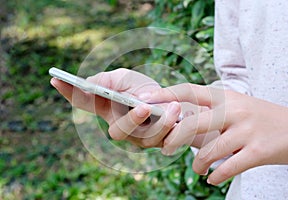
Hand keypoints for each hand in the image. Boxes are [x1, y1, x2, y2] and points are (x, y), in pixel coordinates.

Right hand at [50, 68, 180, 147]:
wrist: (166, 100)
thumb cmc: (141, 88)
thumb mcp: (124, 78)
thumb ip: (107, 81)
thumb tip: (88, 84)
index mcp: (107, 109)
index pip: (83, 102)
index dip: (68, 92)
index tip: (55, 78)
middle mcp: (120, 127)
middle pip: (118, 131)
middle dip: (131, 120)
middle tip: (144, 108)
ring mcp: (139, 137)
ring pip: (146, 138)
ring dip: (161, 123)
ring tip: (173, 107)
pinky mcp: (158, 142)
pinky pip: (165, 140)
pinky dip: (173, 128)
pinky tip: (179, 114)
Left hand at [140, 83, 287, 184]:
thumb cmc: (259, 118)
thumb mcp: (235, 106)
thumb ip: (209, 111)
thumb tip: (178, 121)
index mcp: (225, 96)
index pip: (188, 91)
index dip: (164, 95)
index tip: (144, 100)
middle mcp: (234, 110)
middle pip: (192, 123)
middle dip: (173, 138)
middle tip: (165, 149)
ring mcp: (246, 130)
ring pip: (209, 151)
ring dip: (198, 164)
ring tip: (198, 169)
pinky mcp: (259, 151)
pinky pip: (229, 167)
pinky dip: (216, 176)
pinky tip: (212, 178)